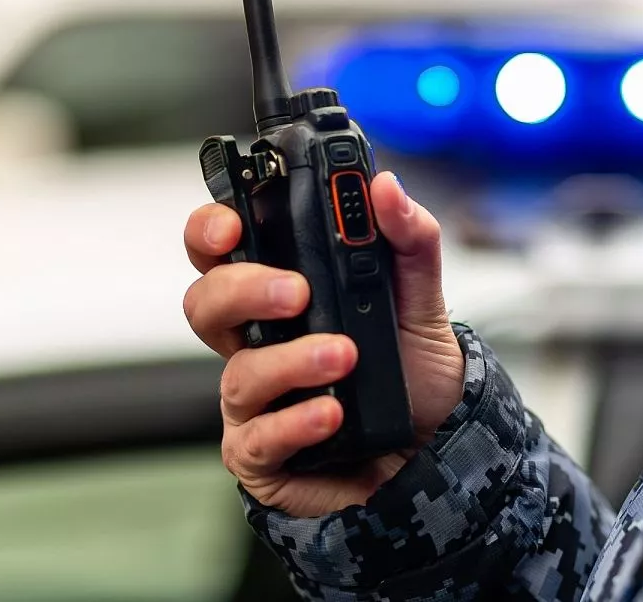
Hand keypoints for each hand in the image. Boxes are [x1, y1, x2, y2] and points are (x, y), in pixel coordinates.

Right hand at [183, 172, 463, 517]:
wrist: (437, 448)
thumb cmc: (412, 373)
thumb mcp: (421, 300)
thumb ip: (408, 240)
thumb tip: (386, 188)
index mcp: (278, 294)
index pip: (219, 251)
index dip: (209, 231)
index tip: (231, 224)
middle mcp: (257, 342)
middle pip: (205, 304)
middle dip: (242, 290)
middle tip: (296, 292)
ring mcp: (255, 400)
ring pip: (239, 374)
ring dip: (290, 361)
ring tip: (344, 355)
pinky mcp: (265, 454)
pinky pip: (257, 439)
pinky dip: (294, 422)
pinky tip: (330, 412)